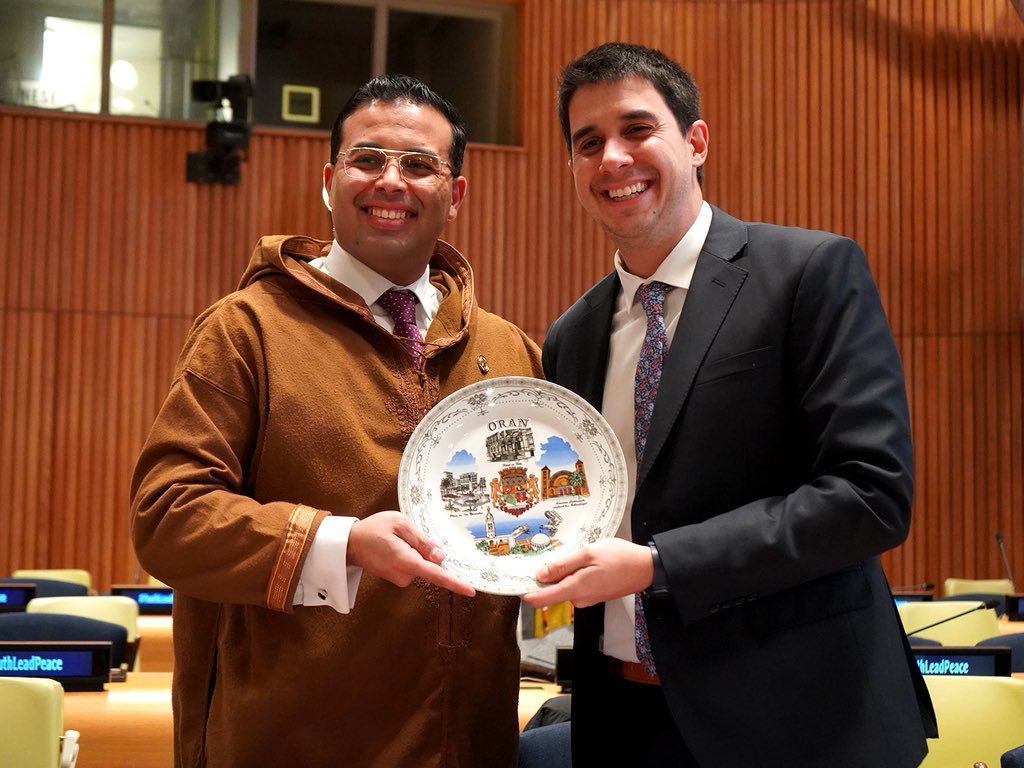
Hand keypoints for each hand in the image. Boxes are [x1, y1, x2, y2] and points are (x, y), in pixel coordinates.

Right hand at [347, 512, 474, 596]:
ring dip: (415, 551)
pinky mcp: (397, 577)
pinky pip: (413, 565)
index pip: (436, 575)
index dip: (455, 583)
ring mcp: (399, 578)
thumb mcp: (400, 524)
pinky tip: (394, 546)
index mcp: (406, 561)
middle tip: (405, 535)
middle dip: (425, 548)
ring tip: (395, 540)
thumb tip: (441, 556)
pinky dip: (409, 555)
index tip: (470, 590)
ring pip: (421, 563)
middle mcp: (404, 574)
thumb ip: (423, 540)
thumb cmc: (373, 530)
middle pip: (429, 563)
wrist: (349, 543)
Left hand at [523, 538, 653, 607]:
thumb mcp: (588, 554)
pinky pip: (575, 586)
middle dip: (546, 575)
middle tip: (548, 554)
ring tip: (575, 554)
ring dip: (563, 573)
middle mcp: (579, 599)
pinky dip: (574, 575)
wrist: (646, 568)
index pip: (541, 600)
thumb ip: (562, 565)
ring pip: (564, 587)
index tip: (514, 581)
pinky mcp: (593, 595)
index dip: (525, 591)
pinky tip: (584, 561)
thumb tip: (540, 575)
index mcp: (576, 589)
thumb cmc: (620, 558)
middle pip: (551, 591)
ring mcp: (587, 599)